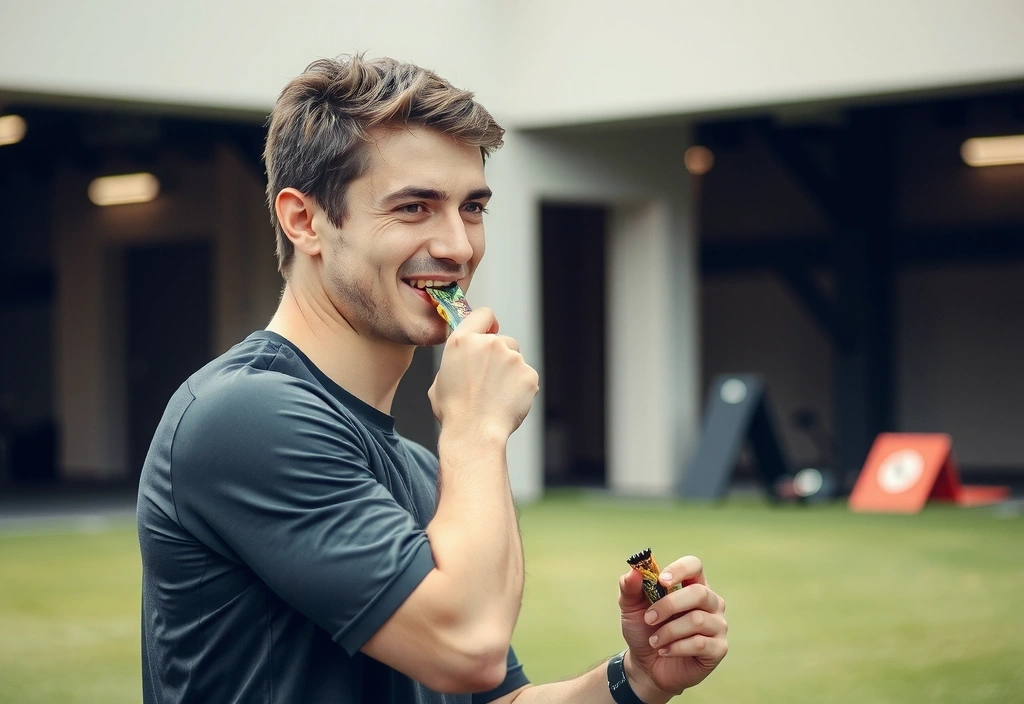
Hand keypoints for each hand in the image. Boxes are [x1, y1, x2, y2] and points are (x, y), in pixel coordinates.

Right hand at [428, 307, 538, 439]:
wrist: (474, 433)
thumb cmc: (454, 412)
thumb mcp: (439, 380)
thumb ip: (455, 362)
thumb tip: (464, 361)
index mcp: (462, 341)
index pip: (483, 314)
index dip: (488, 323)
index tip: (491, 331)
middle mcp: (488, 343)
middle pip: (503, 340)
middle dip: (499, 357)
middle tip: (488, 381)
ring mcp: (511, 357)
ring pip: (516, 359)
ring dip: (509, 373)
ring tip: (496, 396)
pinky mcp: (528, 374)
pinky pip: (527, 376)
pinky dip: (520, 388)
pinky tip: (507, 402)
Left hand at [618, 556, 727, 701]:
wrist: (646, 665)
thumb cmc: (643, 630)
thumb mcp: (630, 607)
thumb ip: (629, 587)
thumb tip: (633, 571)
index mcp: (692, 584)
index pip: (694, 565)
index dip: (680, 569)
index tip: (661, 581)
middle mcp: (710, 602)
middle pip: (698, 593)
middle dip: (668, 606)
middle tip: (648, 619)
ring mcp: (718, 625)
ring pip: (697, 620)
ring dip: (668, 631)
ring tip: (654, 641)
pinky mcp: (718, 648)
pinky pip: (699, 643)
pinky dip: (675, 648)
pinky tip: (664, 651)